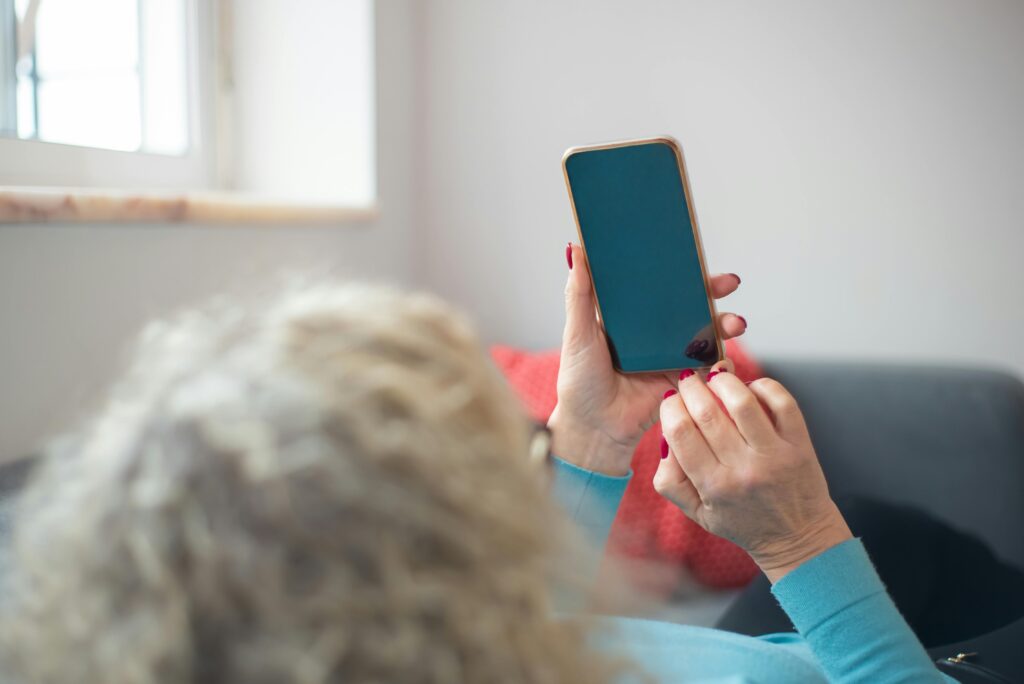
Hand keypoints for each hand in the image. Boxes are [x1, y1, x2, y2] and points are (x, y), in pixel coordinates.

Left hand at [547, 242, 746, 475]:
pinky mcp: (683, 378)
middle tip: (728, 283)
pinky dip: (721, 360)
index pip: (657, 284)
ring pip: (703, 331)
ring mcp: (670, 354)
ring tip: (735, 324)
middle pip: (688, 304)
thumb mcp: (577, 333)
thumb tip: (574, 249)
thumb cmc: (579, 382)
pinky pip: (707, 365)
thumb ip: (579, 294)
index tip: (694, 254)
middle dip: (712, 291)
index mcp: (629, 316)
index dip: (677, 269)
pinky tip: (725, 358)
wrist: (594, 428)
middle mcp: (653, 332)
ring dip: (723, 324)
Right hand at [655, 371, 851, 581]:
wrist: (797, 537)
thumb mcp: (697, 512)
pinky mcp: (799, 445)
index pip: (680, 432)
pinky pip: (782, 402)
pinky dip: (763, 386)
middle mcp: (743, 470)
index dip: (669, 406)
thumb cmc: (743, 521)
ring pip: (743, 401)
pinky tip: (750, 389)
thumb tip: (665, 438)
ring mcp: (774, 456)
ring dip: (723, 381)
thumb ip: (669, 479)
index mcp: (713, 486)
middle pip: (706, 412)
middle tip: (688, 380)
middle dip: (691, 387)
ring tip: (716, 378)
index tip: (670, 399)